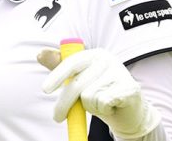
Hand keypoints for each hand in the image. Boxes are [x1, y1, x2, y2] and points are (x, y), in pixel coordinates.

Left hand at [38, 48, 160, 139]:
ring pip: (89, 97)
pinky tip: (110, 107)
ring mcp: (120, 72)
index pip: (72, 63)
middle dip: (63, 104)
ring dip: (90, 107)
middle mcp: (108, 59)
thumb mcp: (80, 79)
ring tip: (99, 105)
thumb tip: (40, 53)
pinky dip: (103, 110)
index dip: (57, 76)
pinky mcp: (129, 88)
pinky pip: (103, 103)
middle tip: (57, 117)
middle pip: (77, 84)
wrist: (130, 111)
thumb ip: (60, 67)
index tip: (45, 89)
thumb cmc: (101, 93)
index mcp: (95, 54)